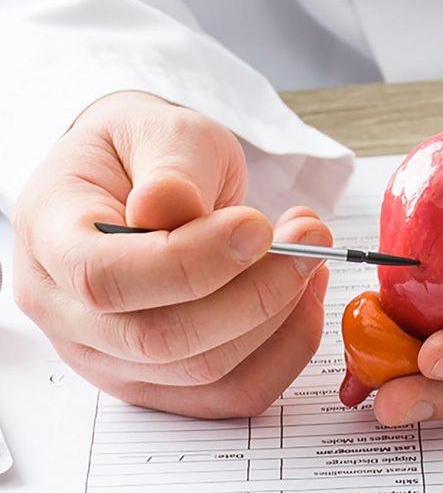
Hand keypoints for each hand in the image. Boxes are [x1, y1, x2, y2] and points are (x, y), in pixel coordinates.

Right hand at [12, 92, 331, 417]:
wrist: (144, 178)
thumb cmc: (146, 151)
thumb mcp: (158, 132)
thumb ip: (170, 170)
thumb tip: (168, 206)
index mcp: (51, 239)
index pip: (104, 278)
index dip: (192, 261)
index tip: (259, 227)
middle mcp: (67, 313)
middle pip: (161, 339)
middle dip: (255, 293)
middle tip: (310, 240)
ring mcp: (112, 357)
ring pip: (205, 372)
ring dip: (279, 317)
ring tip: (310, 254)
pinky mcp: (162, 379)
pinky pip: (232, 392)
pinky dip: (284, 349)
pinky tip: (304, 296)